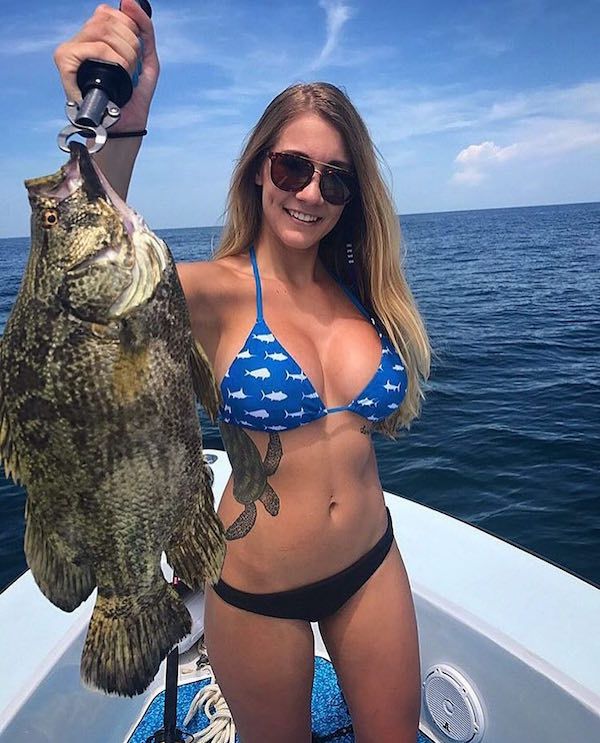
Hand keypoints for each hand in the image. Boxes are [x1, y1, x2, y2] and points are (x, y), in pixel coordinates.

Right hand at [53, 0, 158, 130]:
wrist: (125, 125)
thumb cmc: (134, 96)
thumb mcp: (146, 59)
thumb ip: (144, 29)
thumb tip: (129, 2)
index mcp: (95, 38)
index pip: (109, 13)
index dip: (129, 26)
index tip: (135, 51)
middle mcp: (80, 41)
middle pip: (108, 19)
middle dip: (131, 42)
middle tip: (132, 67)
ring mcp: (71, 51)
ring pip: (104, 31)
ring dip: (126, 53)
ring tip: (126, 73)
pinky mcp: (65, 62)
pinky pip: (98, 48)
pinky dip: (116, 60)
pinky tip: (119, 74)